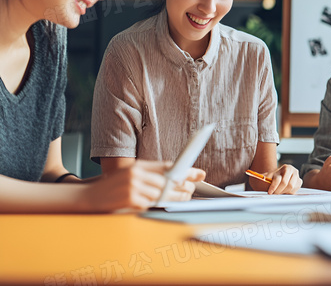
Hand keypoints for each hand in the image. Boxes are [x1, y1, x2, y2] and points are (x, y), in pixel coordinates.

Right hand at [81, 160, 202, 212]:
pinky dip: (156, 207)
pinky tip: (156, 206)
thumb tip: (176, 179)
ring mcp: (133, 187)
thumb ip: (151, 175)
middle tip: (190, 191)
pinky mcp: (130, 200)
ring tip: (181, 199)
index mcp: (139, 166)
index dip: (186, 170)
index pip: (168, 166)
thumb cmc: (112, 187)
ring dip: (174, 199)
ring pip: (163, 195)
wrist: (87, 197)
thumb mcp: (131, 175)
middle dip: (183, 188)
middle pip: (169, 181)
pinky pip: (151, 205)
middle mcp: (137, 174)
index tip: (200, 173)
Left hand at [262, 164, 302, 194]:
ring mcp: (297, 177)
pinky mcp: (299, 183)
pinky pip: (294, 191)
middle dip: (278, 190)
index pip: (279, 179)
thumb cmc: (271, 178)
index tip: (269, 192)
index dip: (273, 187)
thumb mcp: (265, 176)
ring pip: (291, 188)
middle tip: (273, 194)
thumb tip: (253, 174)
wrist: (277, 179)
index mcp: (285, 167)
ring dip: (283, 192)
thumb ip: (260, 176)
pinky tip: (283, 191)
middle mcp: (293, 171)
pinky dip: (287, 193)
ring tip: (277, 192)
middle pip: (286, 183)